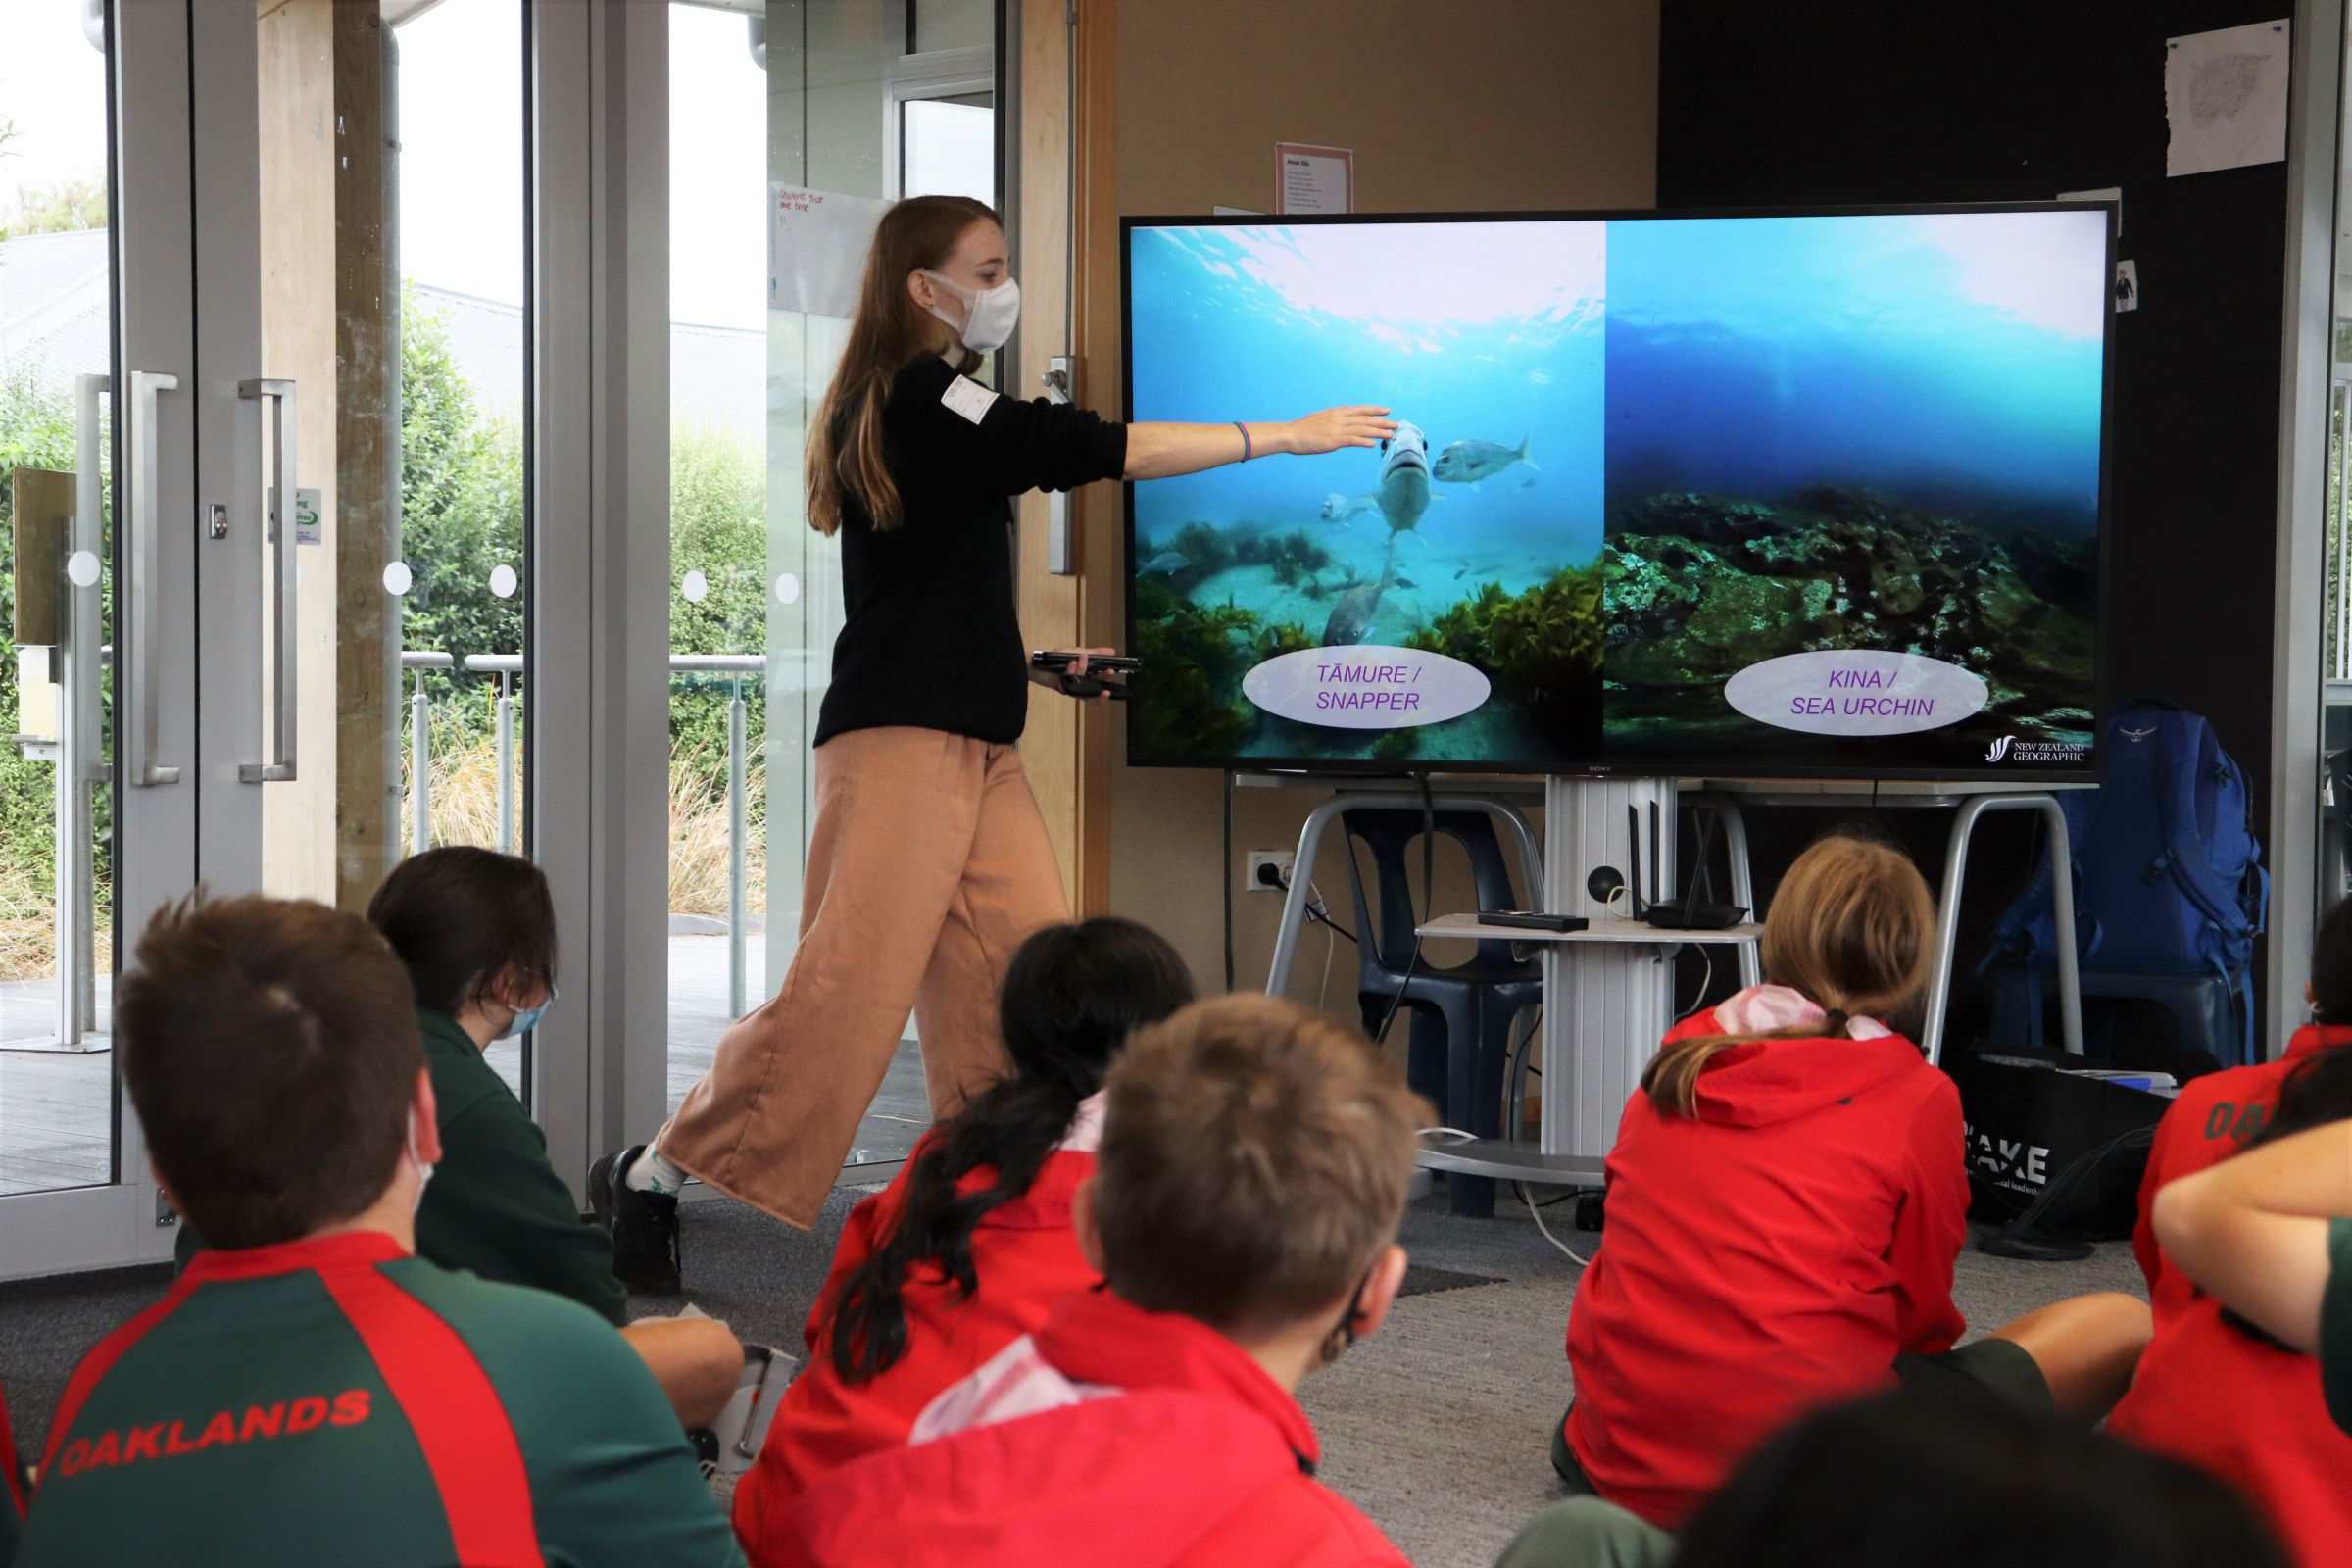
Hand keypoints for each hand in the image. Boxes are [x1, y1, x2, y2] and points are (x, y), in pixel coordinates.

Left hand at [1029, 646, 1118, 700]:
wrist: (1039, 663)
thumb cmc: (1058, 658)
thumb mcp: (1079, 652)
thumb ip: (1095, 653)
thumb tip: (1113, 651)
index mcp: (1086, 676)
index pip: (1100, 681)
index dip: (1107, 679)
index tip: (1113, 671)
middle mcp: (1081, 684)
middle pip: (1095, 688)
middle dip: (1102, 680)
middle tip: (1109, 673)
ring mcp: (1073, 687)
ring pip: (1083, 684)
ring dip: (1083, 670)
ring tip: (1082, 658)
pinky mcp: (1064, 688)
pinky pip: (1070, 681)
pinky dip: (1071, 670)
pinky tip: (1071, 663)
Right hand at [1276, 406, 1396, 455]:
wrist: (1290, 434)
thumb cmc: (1303, 428)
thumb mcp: (1321, 416)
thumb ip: (1336, 413)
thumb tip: (1347, 408)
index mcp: (1337, 412)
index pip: (1360, 410)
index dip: (1375, 410)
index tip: (1387, 411)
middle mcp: (1339, 418)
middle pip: (1365, 419)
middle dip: (1382, 422)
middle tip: (1396, 424)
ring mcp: (1337, 429)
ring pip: (1362, 429)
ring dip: (1378, 432)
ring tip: (1390, 435)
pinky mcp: (1333, 440)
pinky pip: (1352, 440)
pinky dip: (1364, 441)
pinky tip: (1373, 444)